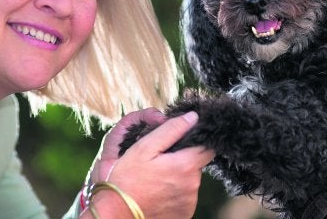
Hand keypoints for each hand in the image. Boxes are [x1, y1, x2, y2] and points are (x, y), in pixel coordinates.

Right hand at [86, 108, 214, 218]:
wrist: (119, 213)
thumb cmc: (128, 179)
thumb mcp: (145, 148)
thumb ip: (171, 130)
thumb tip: (193, 117)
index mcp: (186, 166)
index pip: (207, 147)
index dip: (197, 140)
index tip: (184, 139)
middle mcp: (193, 186)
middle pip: (197, 163)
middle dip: (184, 158)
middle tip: (161, 159)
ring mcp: (189, 202)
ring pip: (190, 180)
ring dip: (179, 175)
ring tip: (157, 176)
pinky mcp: (184, 213)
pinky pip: (185, 196)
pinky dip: (175, 191)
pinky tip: (158, 190)